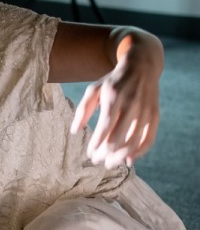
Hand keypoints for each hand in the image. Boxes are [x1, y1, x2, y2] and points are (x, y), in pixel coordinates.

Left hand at [70, 32, 162, 168]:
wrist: (142, 66)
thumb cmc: (113, 82)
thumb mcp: (94, 89)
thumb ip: (83, 109)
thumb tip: (74, 131)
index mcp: (114, 97)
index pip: (105, 126)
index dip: (97, 143)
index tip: (89, 155)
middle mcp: (131, 104)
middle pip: (119, 137)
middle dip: (107, 153)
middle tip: (97, 161)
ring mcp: (145, 110)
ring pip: (134, 140)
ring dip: (121, 156)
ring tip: (109, 164)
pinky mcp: (155, 115)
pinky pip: (149, 138)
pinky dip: (139, 152)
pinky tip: (128, 160)